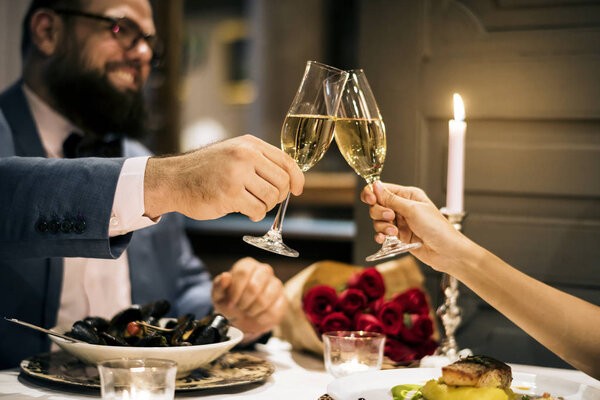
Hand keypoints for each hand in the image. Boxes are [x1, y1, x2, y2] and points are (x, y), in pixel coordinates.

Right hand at [144, 135, 303, 220]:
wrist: (174, 180)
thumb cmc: (206, 170)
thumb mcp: (234, 153)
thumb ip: (259, 160)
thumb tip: (290, 178)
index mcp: (249, 144)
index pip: (286, 161)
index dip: (297, 178)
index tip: (298, 190)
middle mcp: (245, 155)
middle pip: (282, 182)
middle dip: (279, 196)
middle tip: (266, 200)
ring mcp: (237, 175)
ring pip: (271, 198)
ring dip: (265, 206)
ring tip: (251, 204)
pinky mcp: (229, 195)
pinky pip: (257, 211)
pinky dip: (255, 215)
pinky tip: (245, 211)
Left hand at [211, 257, 286, 337]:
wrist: (241, 318)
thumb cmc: (231, 302)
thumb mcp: (219, 295)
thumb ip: (219, 285)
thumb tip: (225, 277)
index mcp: (248, 265)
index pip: (243, 272)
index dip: (235, 290)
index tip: (230, 302)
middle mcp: (264, 271)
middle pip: (254, 286)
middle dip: (243, 302)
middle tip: (239, 307)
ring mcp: (275, 284)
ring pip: (264, 299)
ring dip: (252, 310)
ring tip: (247, 311)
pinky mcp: (282, 300)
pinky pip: (273, 311)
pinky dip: (261, 318)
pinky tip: (256, 316)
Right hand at [361, 181, 473, 271]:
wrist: (446, 252)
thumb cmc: (437, 228)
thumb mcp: (413, 210)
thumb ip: (391, 199)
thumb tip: (376, 186)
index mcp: (408, 195)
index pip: (382, 189)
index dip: (373, 193)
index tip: (371, 200)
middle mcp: (402, 207)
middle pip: (377, 205)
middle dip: (379, 212)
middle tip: (391, 218)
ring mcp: (400, 221)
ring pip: (378, 220)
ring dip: (382, 226)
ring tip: (395, 232)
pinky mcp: (399, 235)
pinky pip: (382, 233)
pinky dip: (380, 235)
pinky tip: (384, 238)